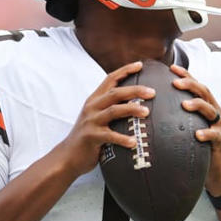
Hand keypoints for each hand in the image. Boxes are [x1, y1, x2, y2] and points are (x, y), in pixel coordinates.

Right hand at [60, 61, 154, 176]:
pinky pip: (110, 136)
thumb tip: (137, 104)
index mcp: (94, 99)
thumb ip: (111, 108)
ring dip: (132, 110)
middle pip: (115, 93)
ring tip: (147, 112)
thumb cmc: (88, 136)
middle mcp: (92, 107)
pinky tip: (134, 142)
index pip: (110, 79)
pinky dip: (123, 139)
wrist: (68, 156)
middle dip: (135, 90)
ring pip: (113, 110)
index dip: (125, 70)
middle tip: (152, 92)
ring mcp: (91, 121)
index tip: (140, 65)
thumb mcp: (97, 117)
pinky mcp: (91, 136)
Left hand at [170, 64, 220, 196]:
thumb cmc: (196, 148)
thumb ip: (176, 117)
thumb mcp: (186, 128)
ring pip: (211, 110)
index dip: (186, 75)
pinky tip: (197, 134)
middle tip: (175, 82)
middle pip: (205, 92)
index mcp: (207, 106)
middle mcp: (216, 112)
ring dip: (198, 105)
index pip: (196, 86)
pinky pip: (215, 135)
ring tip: (184, 104)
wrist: (214, 172)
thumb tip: (150, 107)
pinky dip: (206, 133)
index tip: (171, 68)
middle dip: (190, 85)